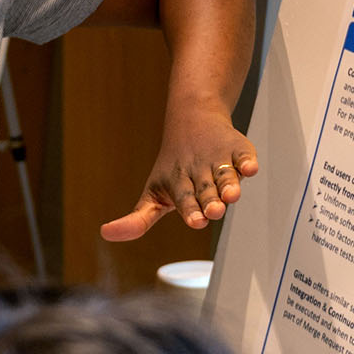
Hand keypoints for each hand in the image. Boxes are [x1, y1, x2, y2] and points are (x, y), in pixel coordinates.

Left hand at [100, 107, 257, 241]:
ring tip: (232, 195)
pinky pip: (243, 154)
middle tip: (214, 211)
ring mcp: (218, 160)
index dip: (189, 211)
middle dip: (209, 201)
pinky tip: (249, 168)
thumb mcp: (153, 194)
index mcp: (178, 184)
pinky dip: (247, 160)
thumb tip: (104, 234)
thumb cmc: (173, 169)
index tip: (195, 222)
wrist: (193, 119)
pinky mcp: (236, 149)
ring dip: (228, 184)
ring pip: (224, 174)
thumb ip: (137, 219)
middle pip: (204, 189)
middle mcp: (199, 173)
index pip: (183, 200)